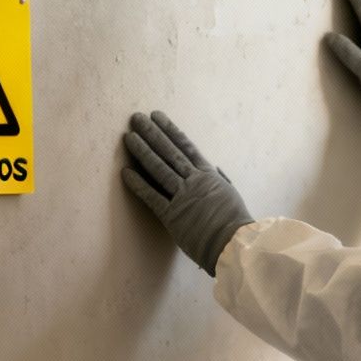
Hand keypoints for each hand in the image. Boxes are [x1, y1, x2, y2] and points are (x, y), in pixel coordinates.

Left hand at [121, 111, 254, 275]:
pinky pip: (152, 197)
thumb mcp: (230, 195)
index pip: (186, 146)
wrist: (233, 244)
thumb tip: (215, 169)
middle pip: (169, 152)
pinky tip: (125, 172)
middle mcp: (194, 181)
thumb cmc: (234, 222)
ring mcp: (182, 197)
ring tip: (129, 137)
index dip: (170, 130)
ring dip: (142, 152)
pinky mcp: (172, 216)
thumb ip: (220, 180)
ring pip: (158, 169)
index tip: (158, 116)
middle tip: (136, 118)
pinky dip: (138, 184)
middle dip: (152, 133)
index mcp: (208, 175)